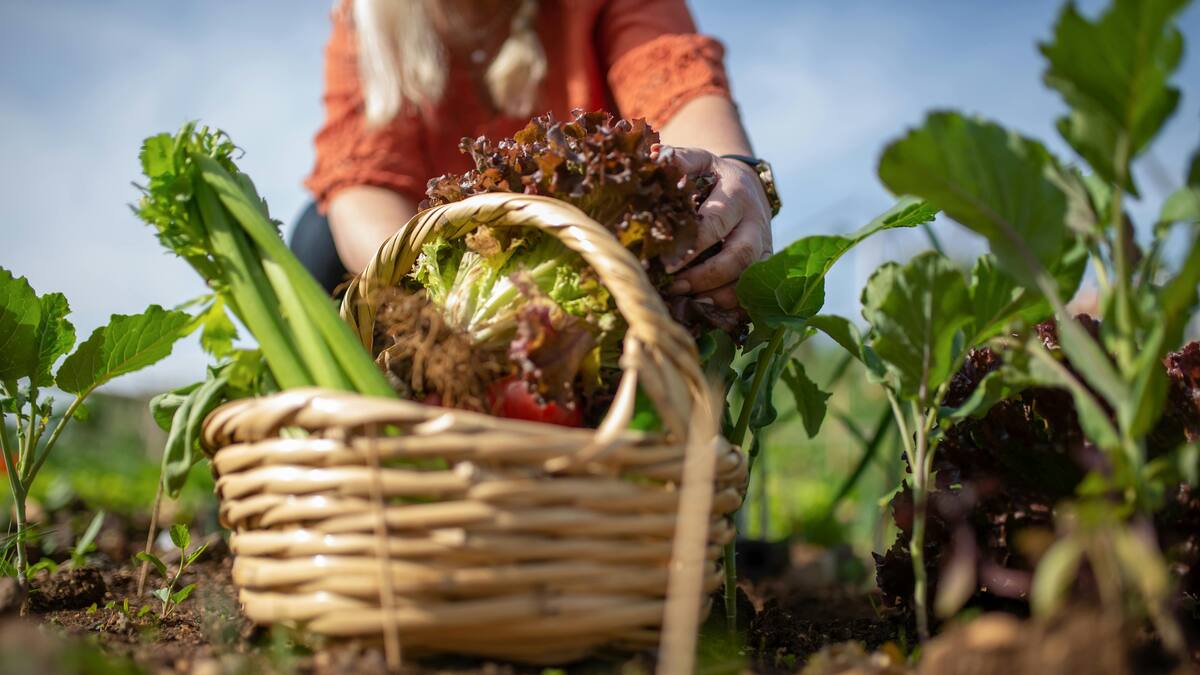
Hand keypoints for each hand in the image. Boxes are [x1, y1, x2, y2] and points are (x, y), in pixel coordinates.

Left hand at [654, 145, 772, 309]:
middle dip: (706, 276)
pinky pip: (754, 290)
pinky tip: (706, 307)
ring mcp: (765, 245)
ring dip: (719, 294)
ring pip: (750, 278)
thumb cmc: (712, 176)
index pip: (715, 224)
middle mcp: (756, 222)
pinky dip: (731, 303)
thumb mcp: (698, 161)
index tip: (665, 264)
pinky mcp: (765, 263)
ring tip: (687, 299)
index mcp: (737, 194)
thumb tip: (653, 158)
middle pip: (740, 256)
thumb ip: (677, 160)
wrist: (746, 184)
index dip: (691, 247)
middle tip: (674, 287)